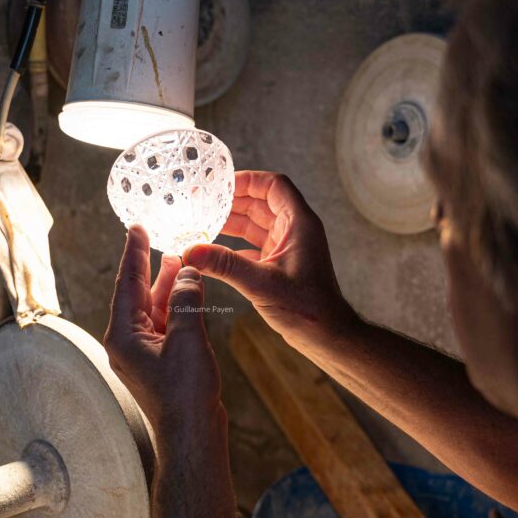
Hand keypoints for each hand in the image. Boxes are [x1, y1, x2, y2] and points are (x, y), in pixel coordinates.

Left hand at [104, 225, 222, 439]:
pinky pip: (164, 324)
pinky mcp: (160, 361)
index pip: (126, 283)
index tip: (137, 228)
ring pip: (152, 308)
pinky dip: (175, 304)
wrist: (192, 435)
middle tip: (154, 235)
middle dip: (148, 265)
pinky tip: (188, 290)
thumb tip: (188, 272)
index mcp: (123, 335)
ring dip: (165, 284)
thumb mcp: (187, 338)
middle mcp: (127, 342)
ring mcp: (144, 352)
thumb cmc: (185, 393)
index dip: (133, 253)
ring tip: (177, 258)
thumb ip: (187, 300)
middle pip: (135, 293)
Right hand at [183, 170, 357, 351]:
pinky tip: (211, 251)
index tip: (219, 184)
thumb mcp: (262, 284)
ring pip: (255, 225)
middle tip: (201, 201)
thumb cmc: (307, 309)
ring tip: (201, 221)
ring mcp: (286, 248)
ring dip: (230, 222)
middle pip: (260, 202)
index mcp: (299, 224)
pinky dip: (233, 245)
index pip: (273, 186)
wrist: (326, 337)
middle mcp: (294, 231)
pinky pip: (252, 246)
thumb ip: (225, 266)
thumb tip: (190, 251)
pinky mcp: (279, 265)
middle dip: (231, 201)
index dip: (247, 180)